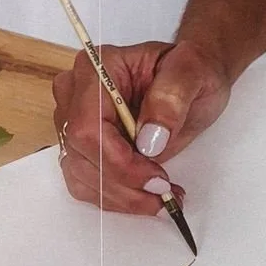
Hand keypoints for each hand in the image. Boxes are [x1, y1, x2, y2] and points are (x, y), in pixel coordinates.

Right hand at [51, 40, 231, 214]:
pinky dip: (116, 197)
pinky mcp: (81, 146)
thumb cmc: (188, 70)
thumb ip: (171, 98)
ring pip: (81, 175)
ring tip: (163, 195)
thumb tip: (149, 140)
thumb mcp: (192, 73)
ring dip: (122, 196)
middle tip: (165, 190)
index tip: (156, 178)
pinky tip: (146, 195)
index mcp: (97, 68)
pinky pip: (85, 183)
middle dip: (124, 183)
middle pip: (81, 154)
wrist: (188, 80)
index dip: (118, 161)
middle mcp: (75, 94)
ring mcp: (73, 121)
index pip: (89, 126)